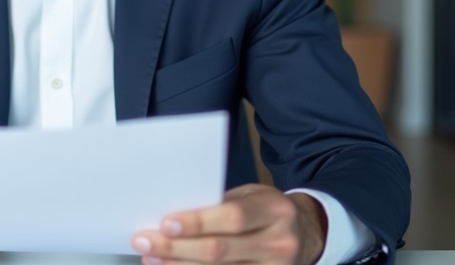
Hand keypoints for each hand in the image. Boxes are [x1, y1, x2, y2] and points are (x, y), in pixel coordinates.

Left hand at [131, 184, 326, 264]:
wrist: (307, 232)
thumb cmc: (269, 210)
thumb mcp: (252, 196)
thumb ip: (221, 205)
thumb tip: (175, 217)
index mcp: (274, 210)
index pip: (232, 217)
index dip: (198, 222)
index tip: (166, 224)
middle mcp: (278, 242)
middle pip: (221, 250)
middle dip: (177, 248)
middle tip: (147, 242)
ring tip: (153, 258)